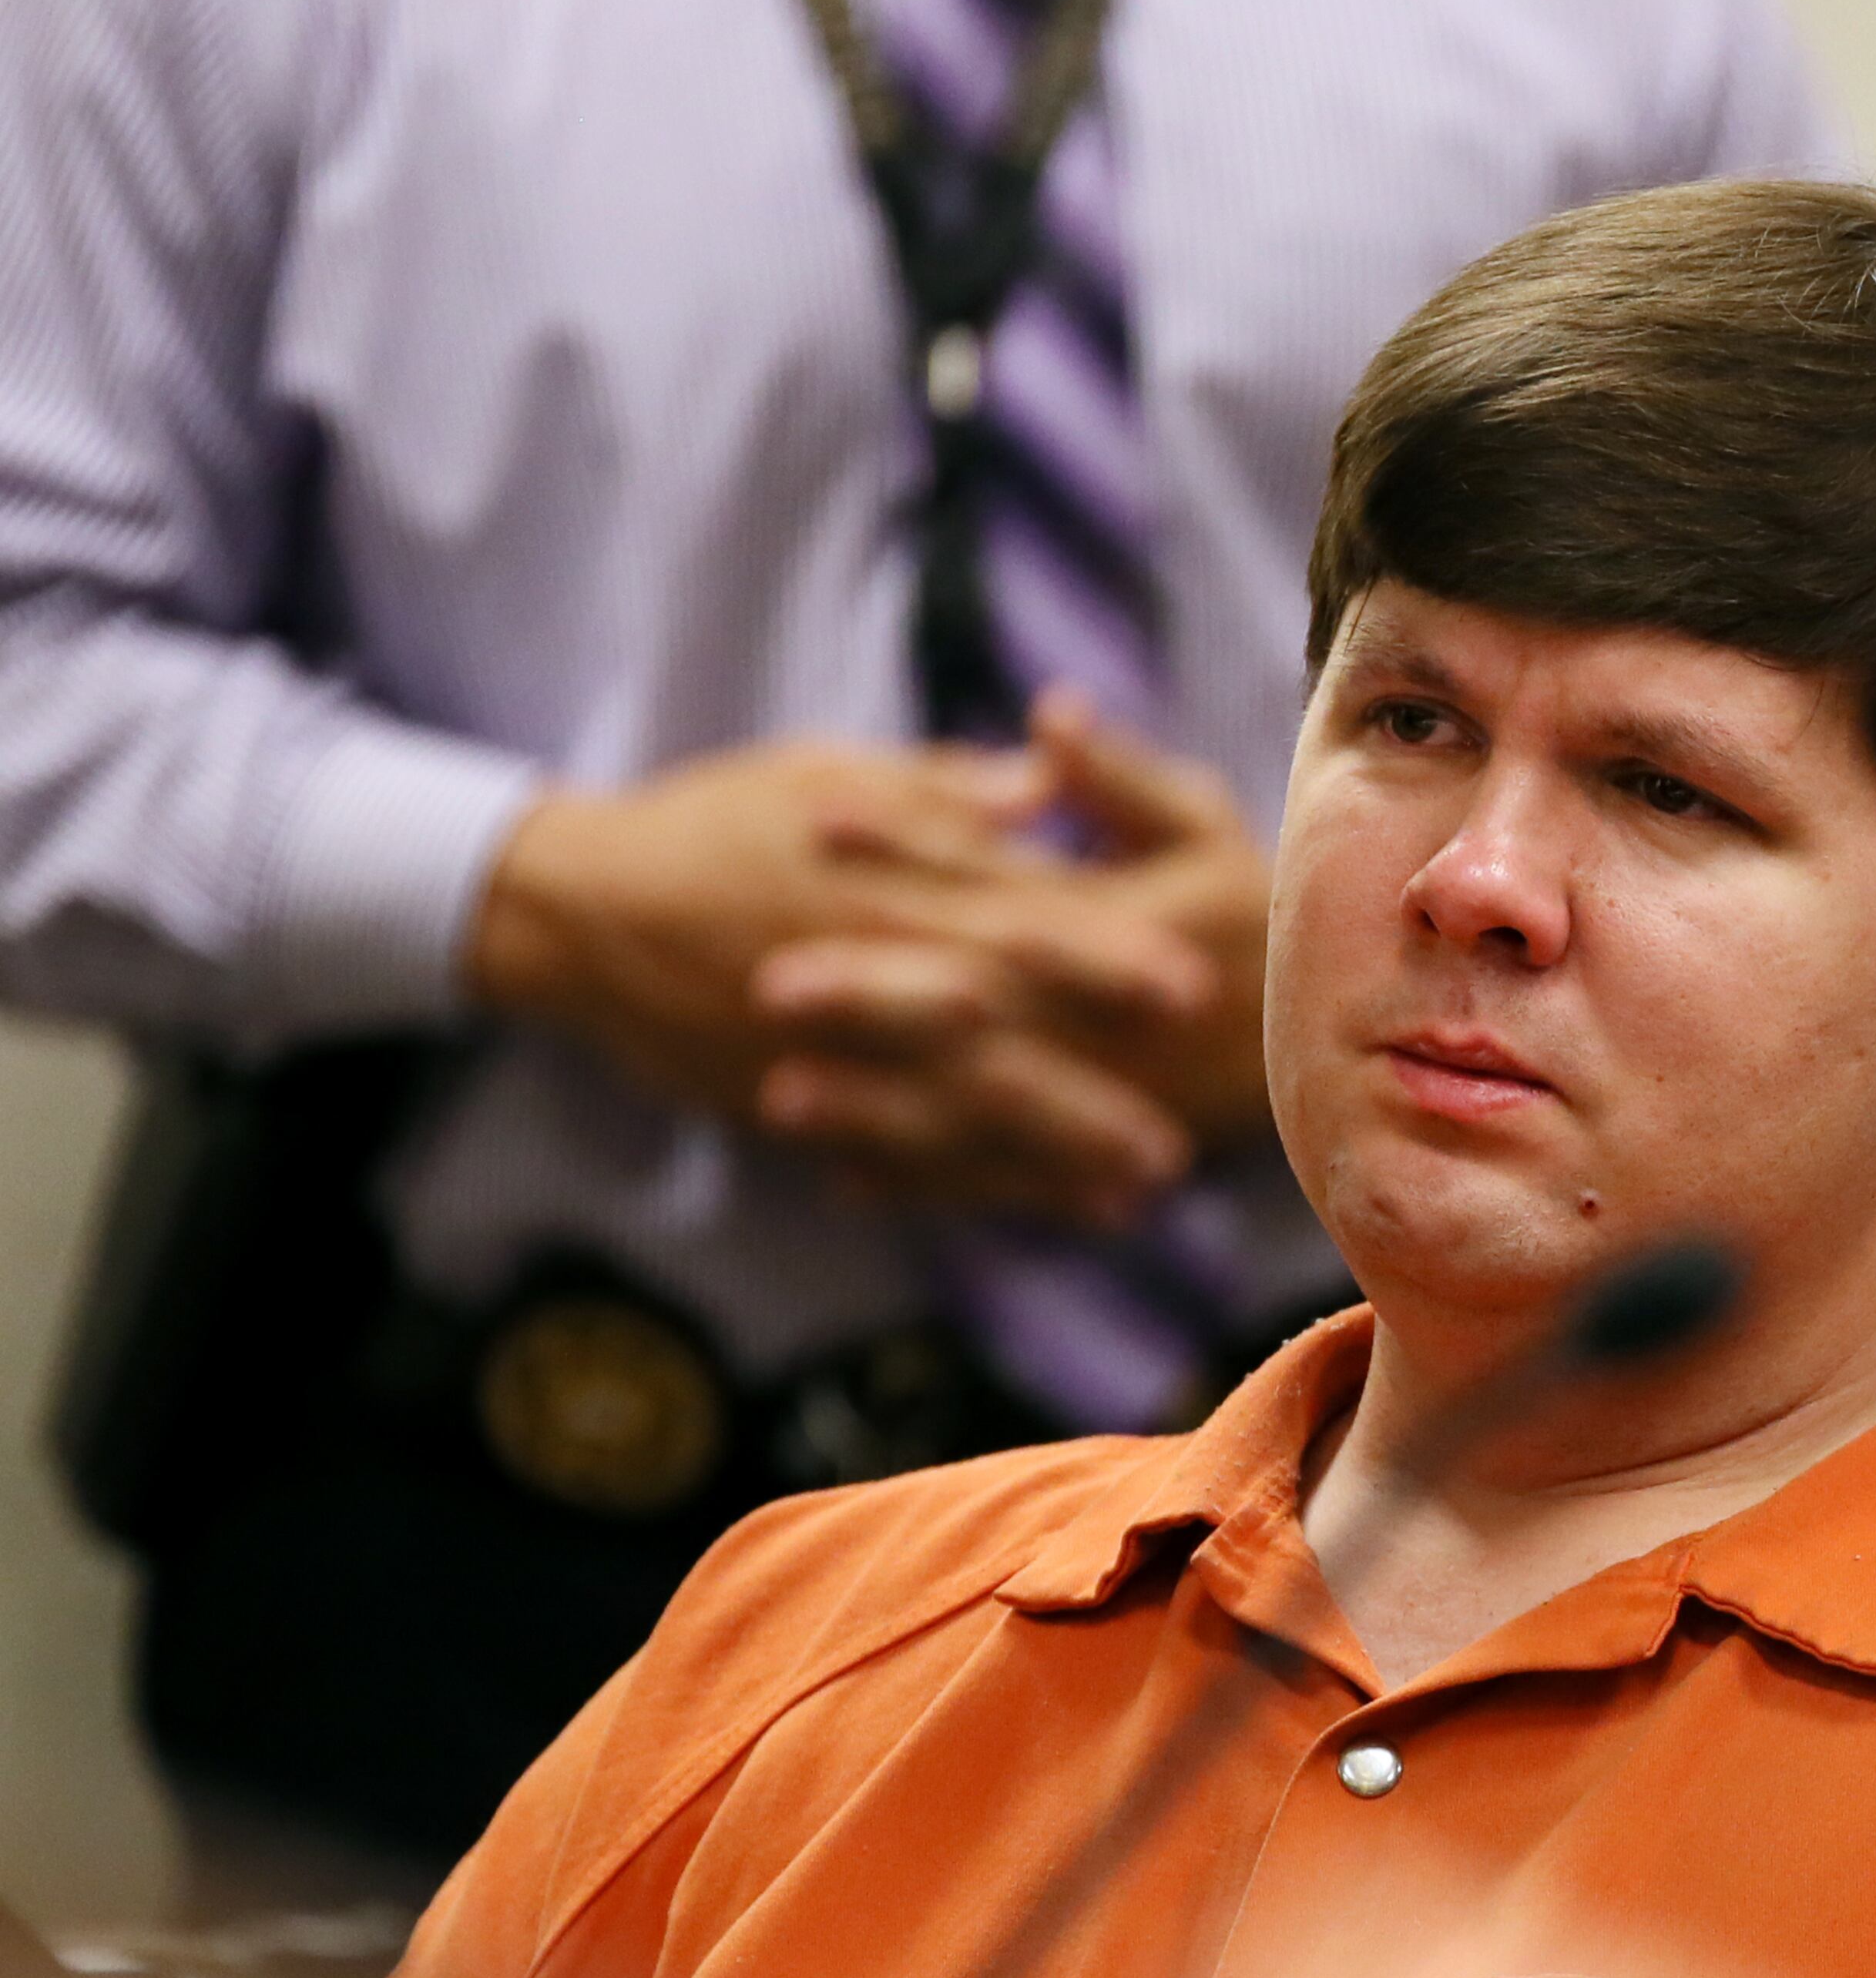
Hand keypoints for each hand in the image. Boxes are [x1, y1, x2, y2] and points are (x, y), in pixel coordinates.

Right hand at [466, 740, 1213, 1216]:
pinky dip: (968, 1184)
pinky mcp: (796, 1099)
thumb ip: (947, 791)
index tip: (1191, 985)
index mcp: (886, 887)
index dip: (1108, 957)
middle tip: (1180, 1129)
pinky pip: (892, 1154)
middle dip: (1086, 1089)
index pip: (1018, 922)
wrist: (581, 906)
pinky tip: (1043, 1205)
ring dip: (1048, 1155)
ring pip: (950, 1115)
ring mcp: (827, 1050)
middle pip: (996, 1042)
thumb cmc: (717, 822)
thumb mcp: (829, 772)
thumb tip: (1049, 781)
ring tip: (1138, 1188)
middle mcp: (865, 975)